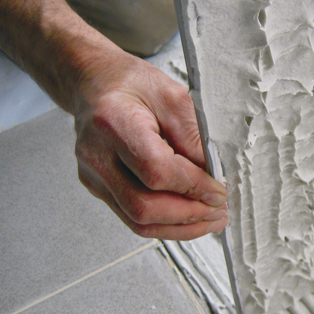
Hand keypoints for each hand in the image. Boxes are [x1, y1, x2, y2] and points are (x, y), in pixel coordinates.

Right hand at [73, 48, 228, 239]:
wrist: (96, 85)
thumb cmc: (132, 86)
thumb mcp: (174, 97)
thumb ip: (193, 137)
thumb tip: (214, 176)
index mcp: (114, 123)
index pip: (155, 170)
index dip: (192, 186)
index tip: (219, 190)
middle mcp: (96, 155)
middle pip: (143, 205)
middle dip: (189, 214)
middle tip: (219, 210)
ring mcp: (94, 176)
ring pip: (137, 221)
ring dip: (180, 227)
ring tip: (211, 220)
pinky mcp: (100, 188)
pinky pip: (133, 218)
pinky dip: (166, 224)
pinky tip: (189, 218)